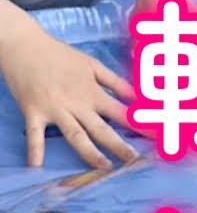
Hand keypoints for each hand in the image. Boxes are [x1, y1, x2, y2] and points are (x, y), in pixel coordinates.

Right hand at [0, 24, 138, 168]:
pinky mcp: (33, 112)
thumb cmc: (60, 55)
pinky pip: (35, 135)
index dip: (139, 125)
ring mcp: (55, 110)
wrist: (24, 45)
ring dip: (89, 152)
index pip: (121, 112)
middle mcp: (76, 104)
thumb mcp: (92, 65)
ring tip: (104, 167)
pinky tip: (36, 166)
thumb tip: (139, 97)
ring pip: (75, 135)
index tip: (156, 137)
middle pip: (101, 128)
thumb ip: (115, 83)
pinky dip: (35, 150)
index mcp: (92, 93)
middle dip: (119, 145)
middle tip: (134, 160)